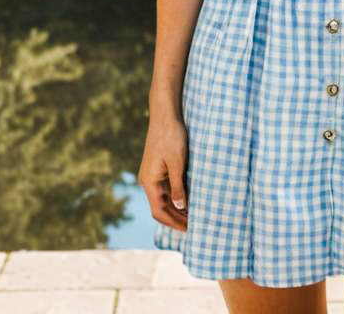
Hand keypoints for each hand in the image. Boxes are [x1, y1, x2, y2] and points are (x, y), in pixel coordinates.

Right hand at [138, 112, 189, 230]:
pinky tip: (189, 197)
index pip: (159, 211)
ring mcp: (153, 174)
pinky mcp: (159, 167)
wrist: (166, 114)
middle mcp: (149, 180)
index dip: (173, 222)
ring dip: (177, 207)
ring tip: (194, 214)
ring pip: (164, 197)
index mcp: (149, 181)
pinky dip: (177, 195)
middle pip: (161, 207)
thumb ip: (178, 186)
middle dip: (176, 217)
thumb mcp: (177, 163)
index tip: (189, 229)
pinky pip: (167, 187)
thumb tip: (180, 207)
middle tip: (195, 224)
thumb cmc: (171, 137)